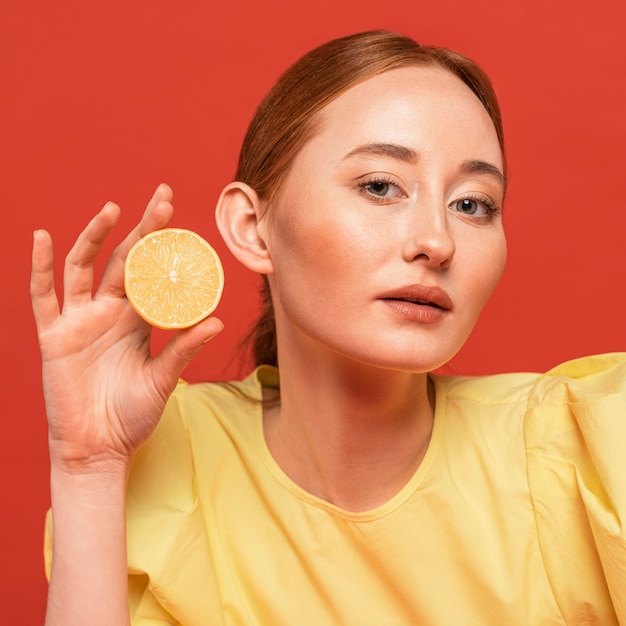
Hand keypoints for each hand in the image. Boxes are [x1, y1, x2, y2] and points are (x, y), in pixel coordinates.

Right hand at [31, 184, 222, 474]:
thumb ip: (183, 349)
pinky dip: (39, 268)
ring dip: (95, 237)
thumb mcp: (163, 380)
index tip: (183, 220)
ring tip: (113, 209)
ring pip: (84, 267)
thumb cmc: (132, 416)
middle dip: (142, 228)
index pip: (152, 273)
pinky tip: (42, 238)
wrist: (98, 448)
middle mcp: (109, 313)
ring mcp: (80, 322)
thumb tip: (215, 321)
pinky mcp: (54, 337)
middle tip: (162, 197)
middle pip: (124, 260)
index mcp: (137, 320)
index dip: (165, 248)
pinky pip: (43, 297)